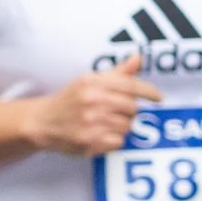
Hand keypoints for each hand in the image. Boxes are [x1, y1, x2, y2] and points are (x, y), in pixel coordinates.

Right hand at [25, 71, 157, 156]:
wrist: (43, 122)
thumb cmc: (71, 100)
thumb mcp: (90, 81)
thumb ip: (117, 73)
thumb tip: (139, 58)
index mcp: (92, 82)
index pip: (130, 85)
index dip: (149, 92)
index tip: (158, 98)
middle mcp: (91, 100)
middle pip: (132, 108)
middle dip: (129, 112)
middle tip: (117, 112)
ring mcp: (90, 122)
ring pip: (127, 126)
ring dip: (121, 126)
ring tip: (105, 123)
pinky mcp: (89, 140)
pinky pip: (118, 141)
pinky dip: (113, 140)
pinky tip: (100, 134)